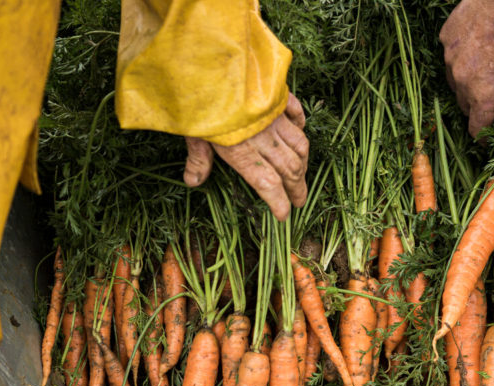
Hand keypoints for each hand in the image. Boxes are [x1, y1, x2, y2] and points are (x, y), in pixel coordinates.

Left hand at [183, 93, 308, 220]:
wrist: (210, 61)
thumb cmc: (196, 99)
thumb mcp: (191, 131)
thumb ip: (198, 157)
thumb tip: (193, 182)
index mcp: (241, 151)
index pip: (267, 184)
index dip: (279, 202)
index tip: (285, 216)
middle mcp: (263, 137)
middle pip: (289, 168)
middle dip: (297, 188)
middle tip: (301, 201)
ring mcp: (273, 116)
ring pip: (298, 144)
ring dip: (303, 162)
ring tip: (302, 174)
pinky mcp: (277, 96)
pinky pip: (296, 113)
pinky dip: (300, 125)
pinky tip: (299, 131)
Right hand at [440, 0, 493, 138]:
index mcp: (485, 95)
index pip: (477, 128)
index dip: (485, 136)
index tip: (490, 136)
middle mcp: (462, 81)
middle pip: (464, 105)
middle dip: (477, 108)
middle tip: (493, 100)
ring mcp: (451, 58)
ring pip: (454, 81)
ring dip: (466, 83)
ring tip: (484, 73)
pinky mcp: (446, 37)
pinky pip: (451, 55)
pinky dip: (461, 56)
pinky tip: (478, 46)